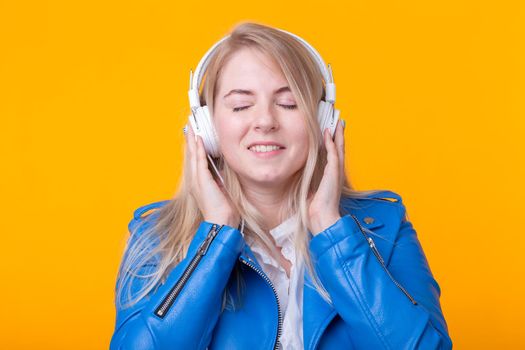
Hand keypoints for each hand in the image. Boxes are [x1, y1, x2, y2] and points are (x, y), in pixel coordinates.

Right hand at [184, 126, 239, 227]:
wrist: (221, 222)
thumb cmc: (223, 211)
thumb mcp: (221, 191)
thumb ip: (219, 180)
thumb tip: (222, 170)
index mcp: (199, 183)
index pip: (195, 161)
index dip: (194, 148)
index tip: (194, 136)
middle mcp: (194, 181)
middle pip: (190, 156)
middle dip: (190, 141)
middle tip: (188, 127)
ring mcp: (197, 180)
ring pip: (193, 156)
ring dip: (192, 141)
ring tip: (191, 128)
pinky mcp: (202, 181)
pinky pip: (199, 161)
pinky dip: (199, 150)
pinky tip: (198, 140)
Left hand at [307, 120, 344, 234]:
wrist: (322, 217)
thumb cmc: (316, 209)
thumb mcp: (312, 194)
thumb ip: (310, 187)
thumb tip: (305, 187)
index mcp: (331, 176)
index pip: (334, 155)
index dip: (334, 142)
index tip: (333, 131)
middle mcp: (336, 172)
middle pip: (340, 148)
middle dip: (340, 134)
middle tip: (340, 121)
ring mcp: (337, 171)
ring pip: (339, 147)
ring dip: (338, 134)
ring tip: (339, 122)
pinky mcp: (334, 172)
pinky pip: (334, 153)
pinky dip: (331, 142)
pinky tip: (329, 132)